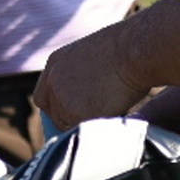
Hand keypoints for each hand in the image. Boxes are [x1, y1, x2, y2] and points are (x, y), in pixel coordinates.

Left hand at [34, 22, 151, 128]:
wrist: (135, 50)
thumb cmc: (128, 51)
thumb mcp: (94, 56)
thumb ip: (82, 76)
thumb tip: (88, 94)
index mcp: (56, 63)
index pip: (44, 95)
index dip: (57, 107)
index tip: (71, 113)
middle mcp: (53, 80)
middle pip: (52, 113)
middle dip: (69, 119)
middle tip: (91, 118)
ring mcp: (62, 97)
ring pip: (69, 124)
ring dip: (86, 122)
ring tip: (110, 107)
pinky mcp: (76, 114)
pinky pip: (85, 129)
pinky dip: (97, 127)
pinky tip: (114, 111)